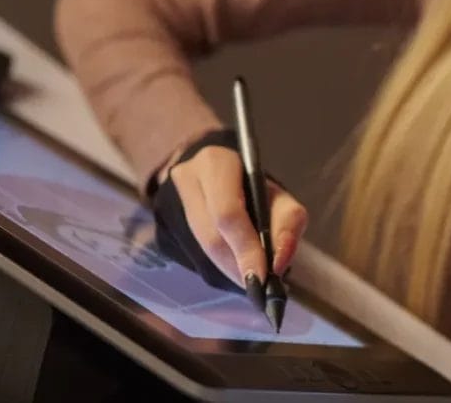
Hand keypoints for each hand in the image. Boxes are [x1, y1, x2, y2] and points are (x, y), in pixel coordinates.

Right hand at [153, 139, 306, 291]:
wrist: (214, 175)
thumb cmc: (252, 187)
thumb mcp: (278, 197)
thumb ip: (288, 224)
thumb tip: (279, 262)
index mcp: (215, 163)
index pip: (227, 213)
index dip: (246, 248)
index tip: (264, 278)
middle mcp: (185, 179)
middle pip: (211, 238)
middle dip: (238, 268)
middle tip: (261, 288)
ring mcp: (167, 204)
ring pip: (200, 253)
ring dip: (229, 272)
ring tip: (251, 280)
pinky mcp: (162, 228)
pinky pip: (191, 259)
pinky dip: (217, 270)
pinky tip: (233, 269)